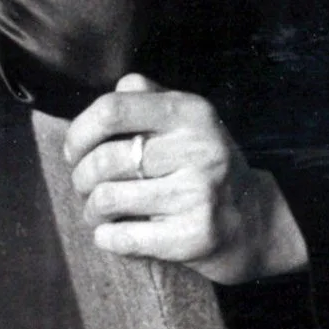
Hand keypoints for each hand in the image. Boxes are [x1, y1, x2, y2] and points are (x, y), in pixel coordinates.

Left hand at [63, 74, 308, 284]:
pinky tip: (114, 232)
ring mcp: (198, 194)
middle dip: (81, 178)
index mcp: (190, 112)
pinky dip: (105, 237)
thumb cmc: (203, 165)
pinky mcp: (193, 236)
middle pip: (103, 160)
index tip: (74, 150)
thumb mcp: (186, 120)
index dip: (79, 131)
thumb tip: (113, 90)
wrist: (253, 220)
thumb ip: (147, 97)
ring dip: (91, 211)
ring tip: (100, 212)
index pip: (112, 109)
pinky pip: (121, 237)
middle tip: (86, 186)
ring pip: (107, 200)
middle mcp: (197, 149)